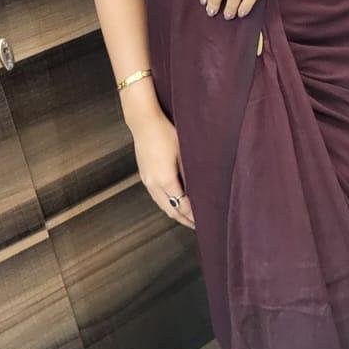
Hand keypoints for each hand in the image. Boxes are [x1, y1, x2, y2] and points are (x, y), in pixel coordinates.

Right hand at [132, 110, 195, 228]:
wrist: (143, 122)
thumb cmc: (166, 132)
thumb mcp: (184, 151)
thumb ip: (191, 172)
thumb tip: (202, 188)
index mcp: (165, 179)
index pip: (182, 205)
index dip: (193, 215)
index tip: (205, 220)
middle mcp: (154, 184)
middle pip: (170, 210)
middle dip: (184, 219)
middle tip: (198, 226)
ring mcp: (147, 180)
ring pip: (162, 205)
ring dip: (174, 213)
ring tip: (187, 218)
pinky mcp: (144, 175)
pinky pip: (156, 197)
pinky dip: (166, 204)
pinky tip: (174, 202)